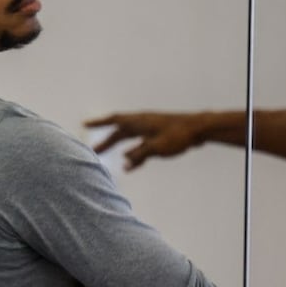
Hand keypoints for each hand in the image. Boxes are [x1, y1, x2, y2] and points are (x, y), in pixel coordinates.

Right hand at [84, 110, 205, 170]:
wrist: (201, 129)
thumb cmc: (179, 135)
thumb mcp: (156, 147)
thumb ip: (139, 156)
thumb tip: (124, 166)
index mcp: (139, 122)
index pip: (114, 121)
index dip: (99, 123)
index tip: (84, 124)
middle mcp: (142, 123)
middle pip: (119, 132)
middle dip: (106, 141)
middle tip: (94, 151)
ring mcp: (150, 129)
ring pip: (129, 138)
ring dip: (118, 146)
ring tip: (108, 156)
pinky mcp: (159, 136)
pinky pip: (140, 144)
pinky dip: (133, 152)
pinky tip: (131, 163)